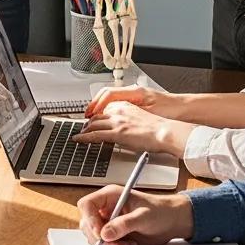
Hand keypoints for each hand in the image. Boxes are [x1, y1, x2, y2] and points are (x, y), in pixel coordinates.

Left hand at [75, 102, 194, 156]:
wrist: (164, 132)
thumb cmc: (158, 127)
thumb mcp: (139, 117)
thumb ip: (128, 118)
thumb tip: (122, 126)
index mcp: (124, 105)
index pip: (104, 108)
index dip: (96, 115)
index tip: (92, 119)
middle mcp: (118, 111)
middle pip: (96, 116)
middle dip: (88, 122)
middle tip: (84, 128)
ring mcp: (116, 122)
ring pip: (93, 124)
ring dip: (85, 129)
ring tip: (81, 134)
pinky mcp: (116, 133)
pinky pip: (95, 135)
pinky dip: (84, 137)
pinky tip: (79, 139)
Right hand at [77, 185, 192, 244]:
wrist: (172, 222)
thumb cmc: (160, 212)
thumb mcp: (143, 217)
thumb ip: (124, 225)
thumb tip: (105, 234)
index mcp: (109, 196)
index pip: (87, 204)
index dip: (89, 219)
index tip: (100, 233)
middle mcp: (106, 208)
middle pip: (88, 223)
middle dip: (99, 238)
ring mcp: (109, 222)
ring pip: (95, 237)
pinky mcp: (114, 234)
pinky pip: (106, 244)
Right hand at [86, 84, 175, 118]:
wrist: (187, 111)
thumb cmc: (172, 112)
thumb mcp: (149, 114)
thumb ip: (130, 114)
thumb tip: (114, 118)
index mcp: (135, 92)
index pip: (109, 94)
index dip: (97, 104)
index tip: (90, 114)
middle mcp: (134, 91)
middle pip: (107, 94)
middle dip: (95, 104)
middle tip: (87, 115)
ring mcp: (136, 96)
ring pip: (112, 98)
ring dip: (102, 106)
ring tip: (94, 116)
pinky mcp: (139, 102)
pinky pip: (119, 103)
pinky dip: (110, 108)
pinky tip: (109, 116)